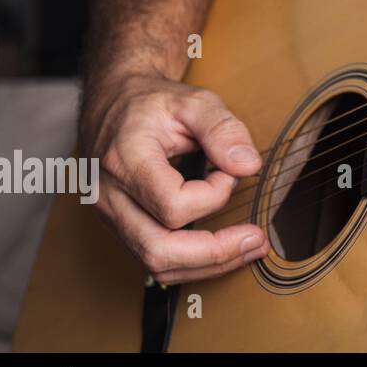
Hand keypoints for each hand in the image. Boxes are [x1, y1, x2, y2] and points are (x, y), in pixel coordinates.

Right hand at [82, 74, 268, 283]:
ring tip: (248, 248)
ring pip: (156, 265)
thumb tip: (248, 166)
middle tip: (256, 240)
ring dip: (208, 264)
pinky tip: (223, 248)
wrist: (113, 103)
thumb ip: (223, 129)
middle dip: (215, 253)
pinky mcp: (121, 226)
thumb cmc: (151, 103)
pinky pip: (155, 258)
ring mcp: (111, 216)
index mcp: (125, 161)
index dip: (212, 195)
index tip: (228, 172)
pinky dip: (193, 261)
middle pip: (158, 250)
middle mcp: (110, 196)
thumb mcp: (193, 101)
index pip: (172, 205)